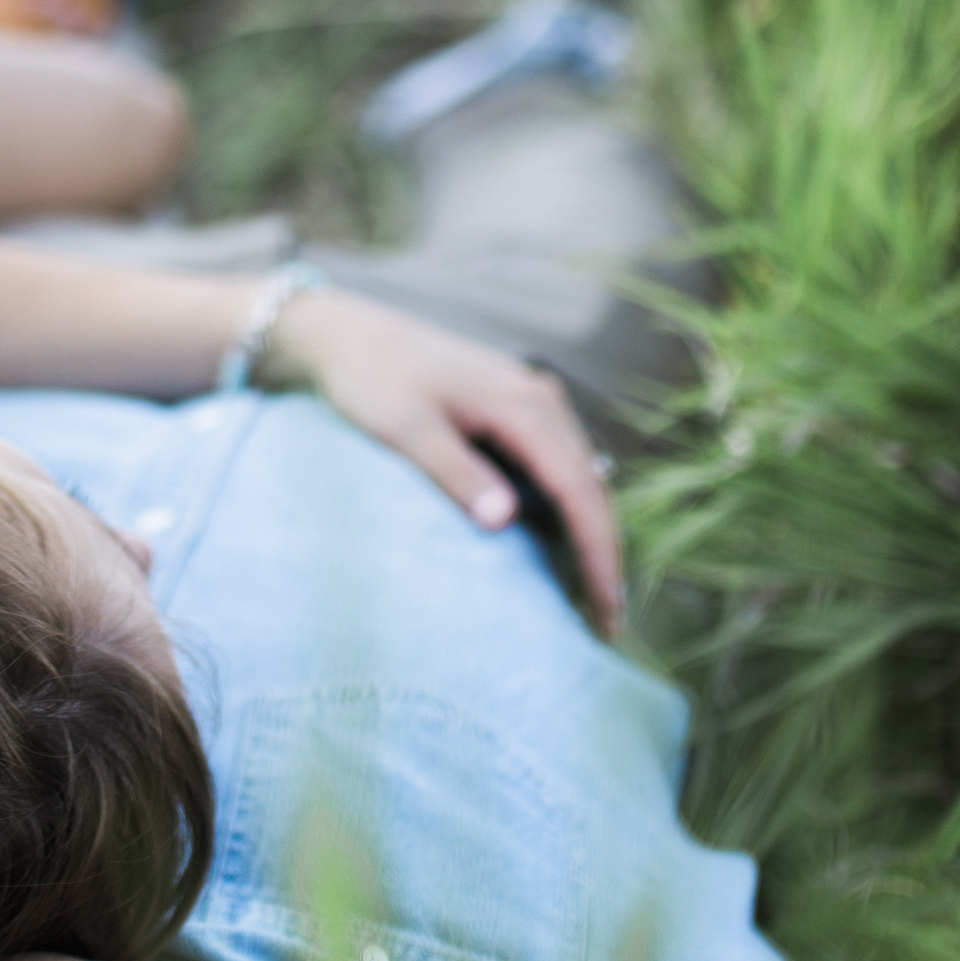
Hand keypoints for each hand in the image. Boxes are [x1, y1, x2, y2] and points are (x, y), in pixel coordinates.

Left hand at [266, 286, 623, 635]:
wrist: (352, 336)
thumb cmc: (372, 379)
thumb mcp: (405, 429)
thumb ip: (454, 472)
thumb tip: (504, 522)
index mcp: (522, 403)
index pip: (579, 487)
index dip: (598, 550)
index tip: (607, 606)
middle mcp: (541, 399)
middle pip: (592, 486)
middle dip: (604, 554)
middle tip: (606, 625)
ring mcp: (534, 402)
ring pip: (582, 477)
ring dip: (590, 535)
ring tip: (591, 601)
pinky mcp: (520, 412)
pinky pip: (560, 466)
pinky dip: (569, 511)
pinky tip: (563, 551)